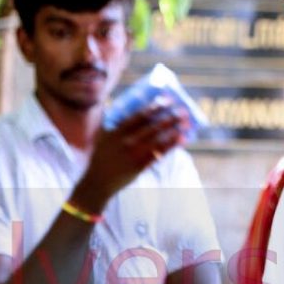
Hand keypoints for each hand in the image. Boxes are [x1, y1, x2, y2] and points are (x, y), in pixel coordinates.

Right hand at [72, 100, 189, 212]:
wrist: (97, 182)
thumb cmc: (101, 157)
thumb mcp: (101, 136)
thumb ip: (107, 119)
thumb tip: (111, 102)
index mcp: (117, 131)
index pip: (140, 116)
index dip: (155, 107)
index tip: (167, 100)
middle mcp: (126, 141)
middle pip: (152, 127)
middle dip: (169, 117)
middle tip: (183, 111)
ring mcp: (134, 154)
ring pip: (158, 140)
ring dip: (174, 130)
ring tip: (186, 123)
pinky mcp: (139, 166)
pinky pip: (158, 154)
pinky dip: (171, 145)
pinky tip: (181, 139)